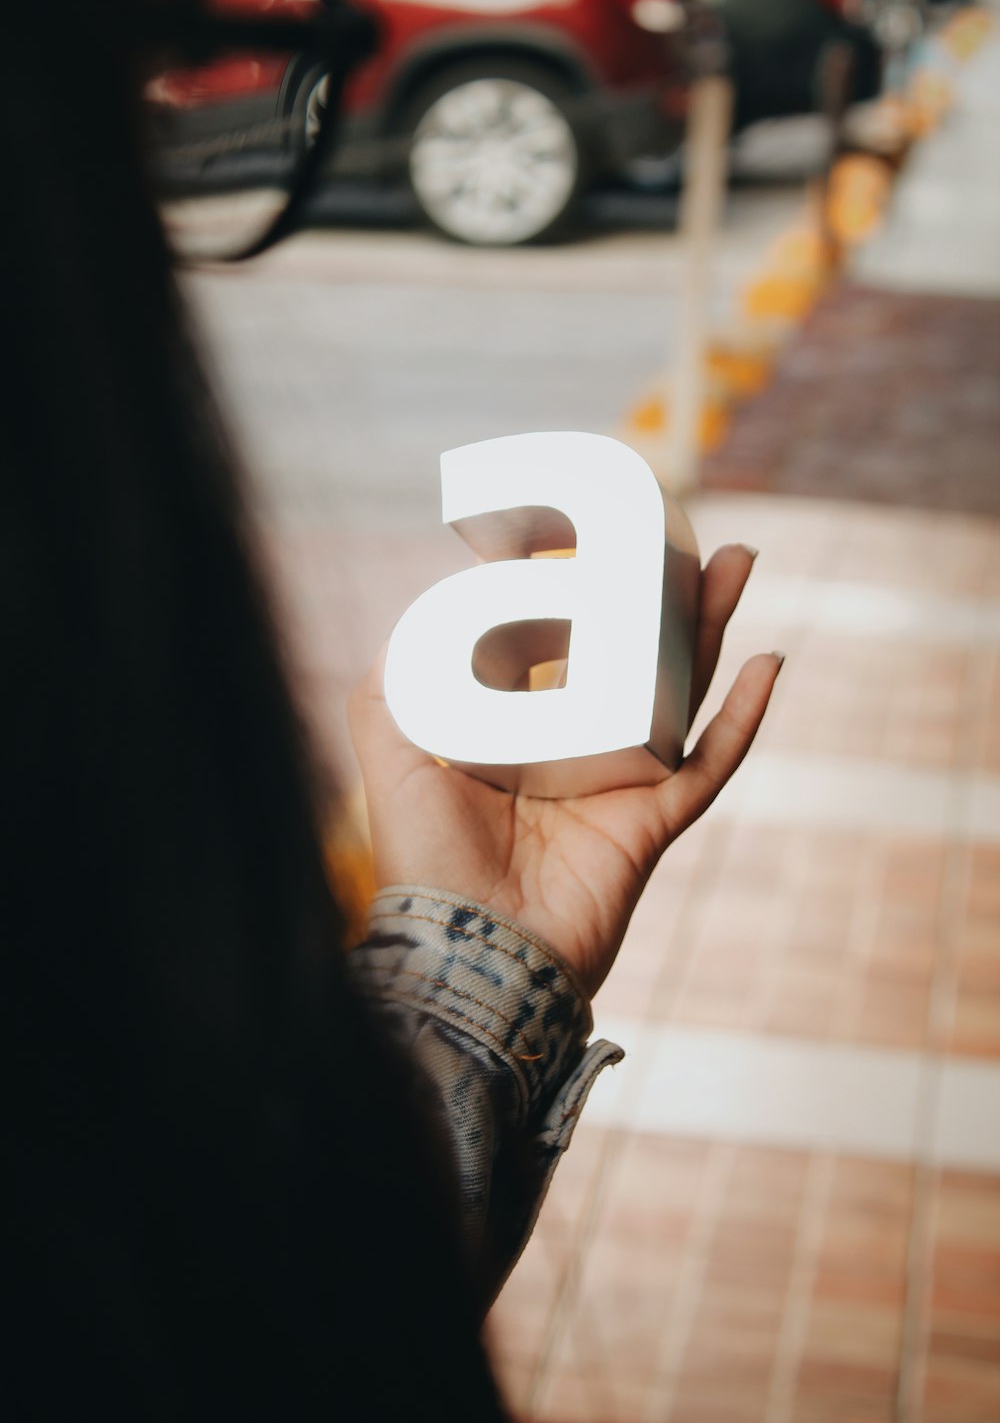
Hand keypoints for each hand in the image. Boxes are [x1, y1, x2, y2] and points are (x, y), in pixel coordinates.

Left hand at [350, 544, 780, 999]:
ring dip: (711, 630)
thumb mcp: (389, 758)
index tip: (595, 539)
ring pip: (681, 692)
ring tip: (734, 565)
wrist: (472, 954)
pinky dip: (743, 718)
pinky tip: (768, 663)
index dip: (580, 598)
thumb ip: (388, 690)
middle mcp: (575, 752)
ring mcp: (620, 786)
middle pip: (632, 658)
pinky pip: (709, 763)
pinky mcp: (653, 823)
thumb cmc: (427, 863)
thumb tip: (412, 620)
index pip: (559, 650)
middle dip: (663, 598)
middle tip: (686, 537)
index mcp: (520, 734)